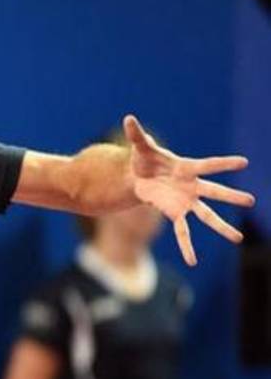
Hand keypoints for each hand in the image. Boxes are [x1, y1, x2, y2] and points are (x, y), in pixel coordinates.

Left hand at [123, 115, 255, 265]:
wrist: (137, 176)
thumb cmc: (144, 158)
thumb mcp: (140, 147)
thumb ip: (136, 134)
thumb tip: (128, 117)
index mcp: (186, 168)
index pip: (208, 165)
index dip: (224, 164)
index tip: (244, 162)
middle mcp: (191, 186)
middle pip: (214, 192)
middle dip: (230, 196)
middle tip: (251, 201)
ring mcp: (185, 201)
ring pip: (207, 215)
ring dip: (221, 227)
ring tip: (238, 238)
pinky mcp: (175, 213)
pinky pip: (183, 232)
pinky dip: (187, 246)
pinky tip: (192, 261)